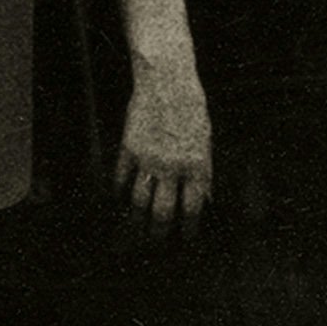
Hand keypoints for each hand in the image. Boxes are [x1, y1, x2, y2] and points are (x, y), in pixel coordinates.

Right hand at [118, 63, 211, 236]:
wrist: (167, 82)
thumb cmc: (192, 110)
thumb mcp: (205, 141)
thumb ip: (203, 171)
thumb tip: (204, 199)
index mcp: (196, 166)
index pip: (192, 208)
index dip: (188, 228)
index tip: (185, 239)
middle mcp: (172, 167)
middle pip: (163, 211)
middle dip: (160, 232)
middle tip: (156, 242)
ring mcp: (148, 159)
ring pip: (139, 201)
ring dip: (137, 220)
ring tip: (136, 230)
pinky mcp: (128, 148)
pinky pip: (122, 178)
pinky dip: (121, 192)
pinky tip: (121, 200)